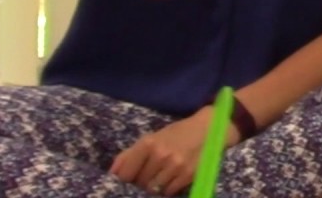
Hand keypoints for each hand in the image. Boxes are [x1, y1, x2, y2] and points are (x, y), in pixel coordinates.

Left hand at [109, 107, 238, 194]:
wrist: (209, 129)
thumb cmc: (177, 133)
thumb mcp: (152, 137)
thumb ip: (130, 154)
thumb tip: (112, 173)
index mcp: (148, 143)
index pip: (125, 174)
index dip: (124, 179)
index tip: (128, 179)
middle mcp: (160, 155)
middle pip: (139, 183)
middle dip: (140, 182)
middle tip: (148, 175)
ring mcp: (175, 166)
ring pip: (153, 189)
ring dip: (154, 186)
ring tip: (160, 176)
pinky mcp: (188, 175)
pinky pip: (168, 192)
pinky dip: (167, 188)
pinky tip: (172, 178)